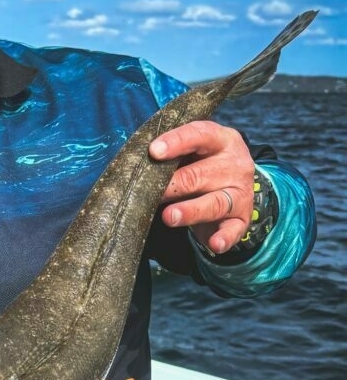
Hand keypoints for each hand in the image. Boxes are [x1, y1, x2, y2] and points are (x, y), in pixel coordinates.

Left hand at [149, 121, 254, 254]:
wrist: (234, 182)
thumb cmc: (202, 162)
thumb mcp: (192, 151)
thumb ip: (173, 154)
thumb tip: (139, 164)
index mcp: (221, 140)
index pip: (199, 135)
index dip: (176, 142)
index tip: (153, 152)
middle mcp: (234, 164)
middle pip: (200, 175)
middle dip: (173, 185)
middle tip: (150, 193)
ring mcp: (240, 192)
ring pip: (215, 203)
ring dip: (191, 211)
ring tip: (169, 216)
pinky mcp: (241, 218)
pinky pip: (234, 229)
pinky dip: (224, 238)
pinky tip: (214, 244)